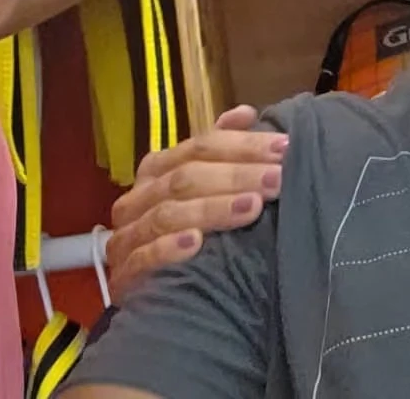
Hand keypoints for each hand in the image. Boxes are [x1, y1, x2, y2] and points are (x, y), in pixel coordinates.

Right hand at [104, 105, 285, 299]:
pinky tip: (197, 244)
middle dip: (236, 176)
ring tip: (252, 207)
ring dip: (213, 209)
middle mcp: (138, 198)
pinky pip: (145, 256)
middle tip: (278, 179)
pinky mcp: (125, 276)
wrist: (155, 296)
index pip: (199, 146)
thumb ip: (222, 150)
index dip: (242, 145)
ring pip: (169, 214)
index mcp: (157, 169)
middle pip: (186, 177)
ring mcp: (128, 237)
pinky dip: (170, 248)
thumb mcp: (207, 187)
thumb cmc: (188, 232)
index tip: (284, 148)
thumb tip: (245, 113)